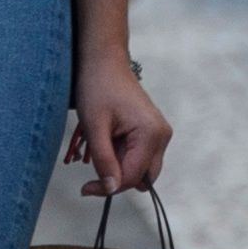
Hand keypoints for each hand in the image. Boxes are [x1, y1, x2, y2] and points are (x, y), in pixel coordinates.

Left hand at [69, 53, 169, 192]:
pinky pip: (139, 156)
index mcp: (152, 134)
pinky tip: (108, 138)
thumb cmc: (97, 86)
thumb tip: (111, 188)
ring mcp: (159, 134)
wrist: (103, 60)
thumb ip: (104, 159)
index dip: (108, 187)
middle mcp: (162, 136)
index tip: (85, 189)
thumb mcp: (95, 125)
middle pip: (141, 177)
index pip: (132, 177)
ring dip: (119, 165)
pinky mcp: (152, 131)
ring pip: (140, 169)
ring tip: (101, 142)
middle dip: (116, 177)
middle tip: (92, 168)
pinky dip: (122, 155)